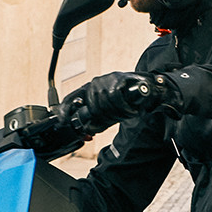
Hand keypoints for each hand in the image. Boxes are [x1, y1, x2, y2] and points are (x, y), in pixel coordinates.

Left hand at [61, 72, 179, 133]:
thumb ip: (96, 118)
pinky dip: (123, 108)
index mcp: (89, 90)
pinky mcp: (117, 79)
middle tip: (113, 122)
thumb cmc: (127, 100)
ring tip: (125, 113)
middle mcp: (94, 84)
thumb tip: (87, 132)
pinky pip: (115, 99)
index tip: (64, 123)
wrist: (147, 88)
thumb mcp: (108, 111)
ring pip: (102, 105)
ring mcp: (105, 81)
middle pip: (90, 108)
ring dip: (116, 115)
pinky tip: (129, 110)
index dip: (65, 112)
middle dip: (102, 120)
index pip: (70, 99)